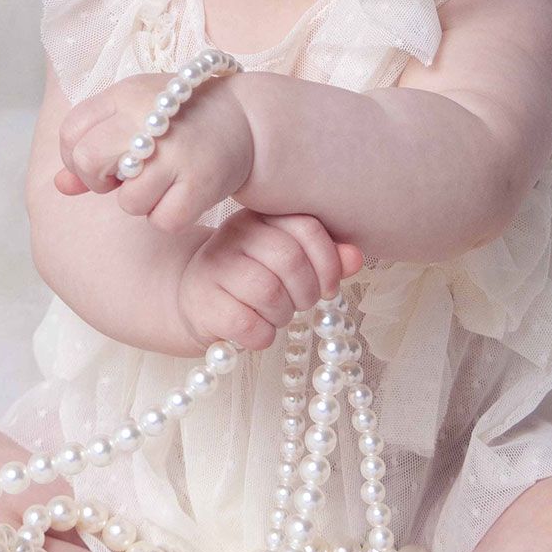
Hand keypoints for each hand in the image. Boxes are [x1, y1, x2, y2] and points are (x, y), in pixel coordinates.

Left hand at [56, 69, 256, 230]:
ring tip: (163, 181)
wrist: (246, 121)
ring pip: (127, 202)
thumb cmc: (179, 120)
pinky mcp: (200, 181)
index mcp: (126, 94)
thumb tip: (59, 186)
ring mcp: (177, 151)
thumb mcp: (131, 117)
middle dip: (98, 181)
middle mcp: (149, 117)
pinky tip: (183, 193)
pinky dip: (169, 215)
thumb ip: (92, 147)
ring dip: (140, 202)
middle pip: (89, 161)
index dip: (76, 156)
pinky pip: (162, 220)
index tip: (101, 161)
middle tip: (124, 178)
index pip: (71, 131)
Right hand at [176, 211, 365, 353]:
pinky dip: (262, 335)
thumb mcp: (289, 262)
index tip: (328, 287)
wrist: (195, 297)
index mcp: (262, 216)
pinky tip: (258, 330)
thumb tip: (356, 256)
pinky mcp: (203, 302)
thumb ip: (325, 257)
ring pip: (269, 293)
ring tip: (276, 314)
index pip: (307, 227)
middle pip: (290, 260)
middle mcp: (235, 233)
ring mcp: (215, 266)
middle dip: (307, 292)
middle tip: (301, 303)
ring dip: (284, 315)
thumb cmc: (253, 277)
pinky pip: (248, 324)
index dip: (328, 263)